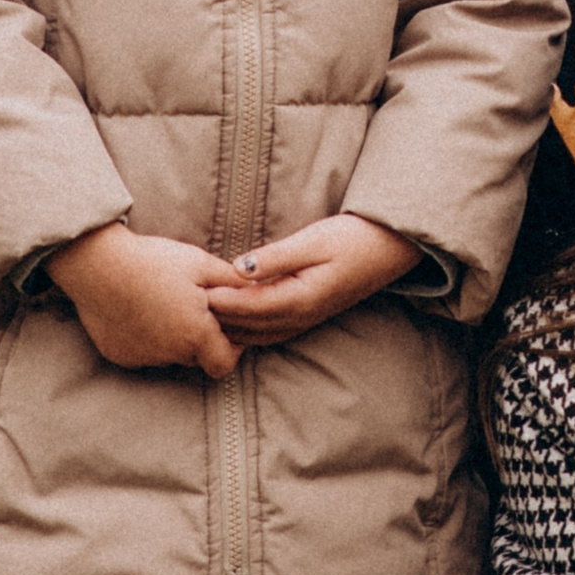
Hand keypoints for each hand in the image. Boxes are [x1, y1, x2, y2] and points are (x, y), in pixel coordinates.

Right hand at [50, 223, 243, 374]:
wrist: (96, 264)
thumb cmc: (153, 261)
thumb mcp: (200, 263)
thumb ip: (233, 281)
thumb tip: (258, 288)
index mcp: (195, 334)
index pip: (224, 364)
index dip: (231, 349)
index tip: (227, 327)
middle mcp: (170, 353)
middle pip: (197, 357)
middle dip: (201, 338)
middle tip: (194, 306)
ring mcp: (142, 357)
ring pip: (169, 355)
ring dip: (173, 338)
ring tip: (163, 303)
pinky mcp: (119, 355)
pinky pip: (143, 352)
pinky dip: (147, 338)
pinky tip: (140, 310)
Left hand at [203, 216, 420, 346]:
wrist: (388, 250)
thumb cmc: (351, 239)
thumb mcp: (313, 241)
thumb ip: (275, 257)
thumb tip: (239, 268)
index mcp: (301, 298)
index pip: (249, 307)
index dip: (221, 301)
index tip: (194, 292)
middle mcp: (301, 316)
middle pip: (248, 326)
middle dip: (218, 319)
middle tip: (186, 307)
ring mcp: (304, 320)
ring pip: (257, 334)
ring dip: (230, 327)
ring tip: (200, 316)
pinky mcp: (306, 316)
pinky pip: (269, 332)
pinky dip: (246, 330)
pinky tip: (230, 323)